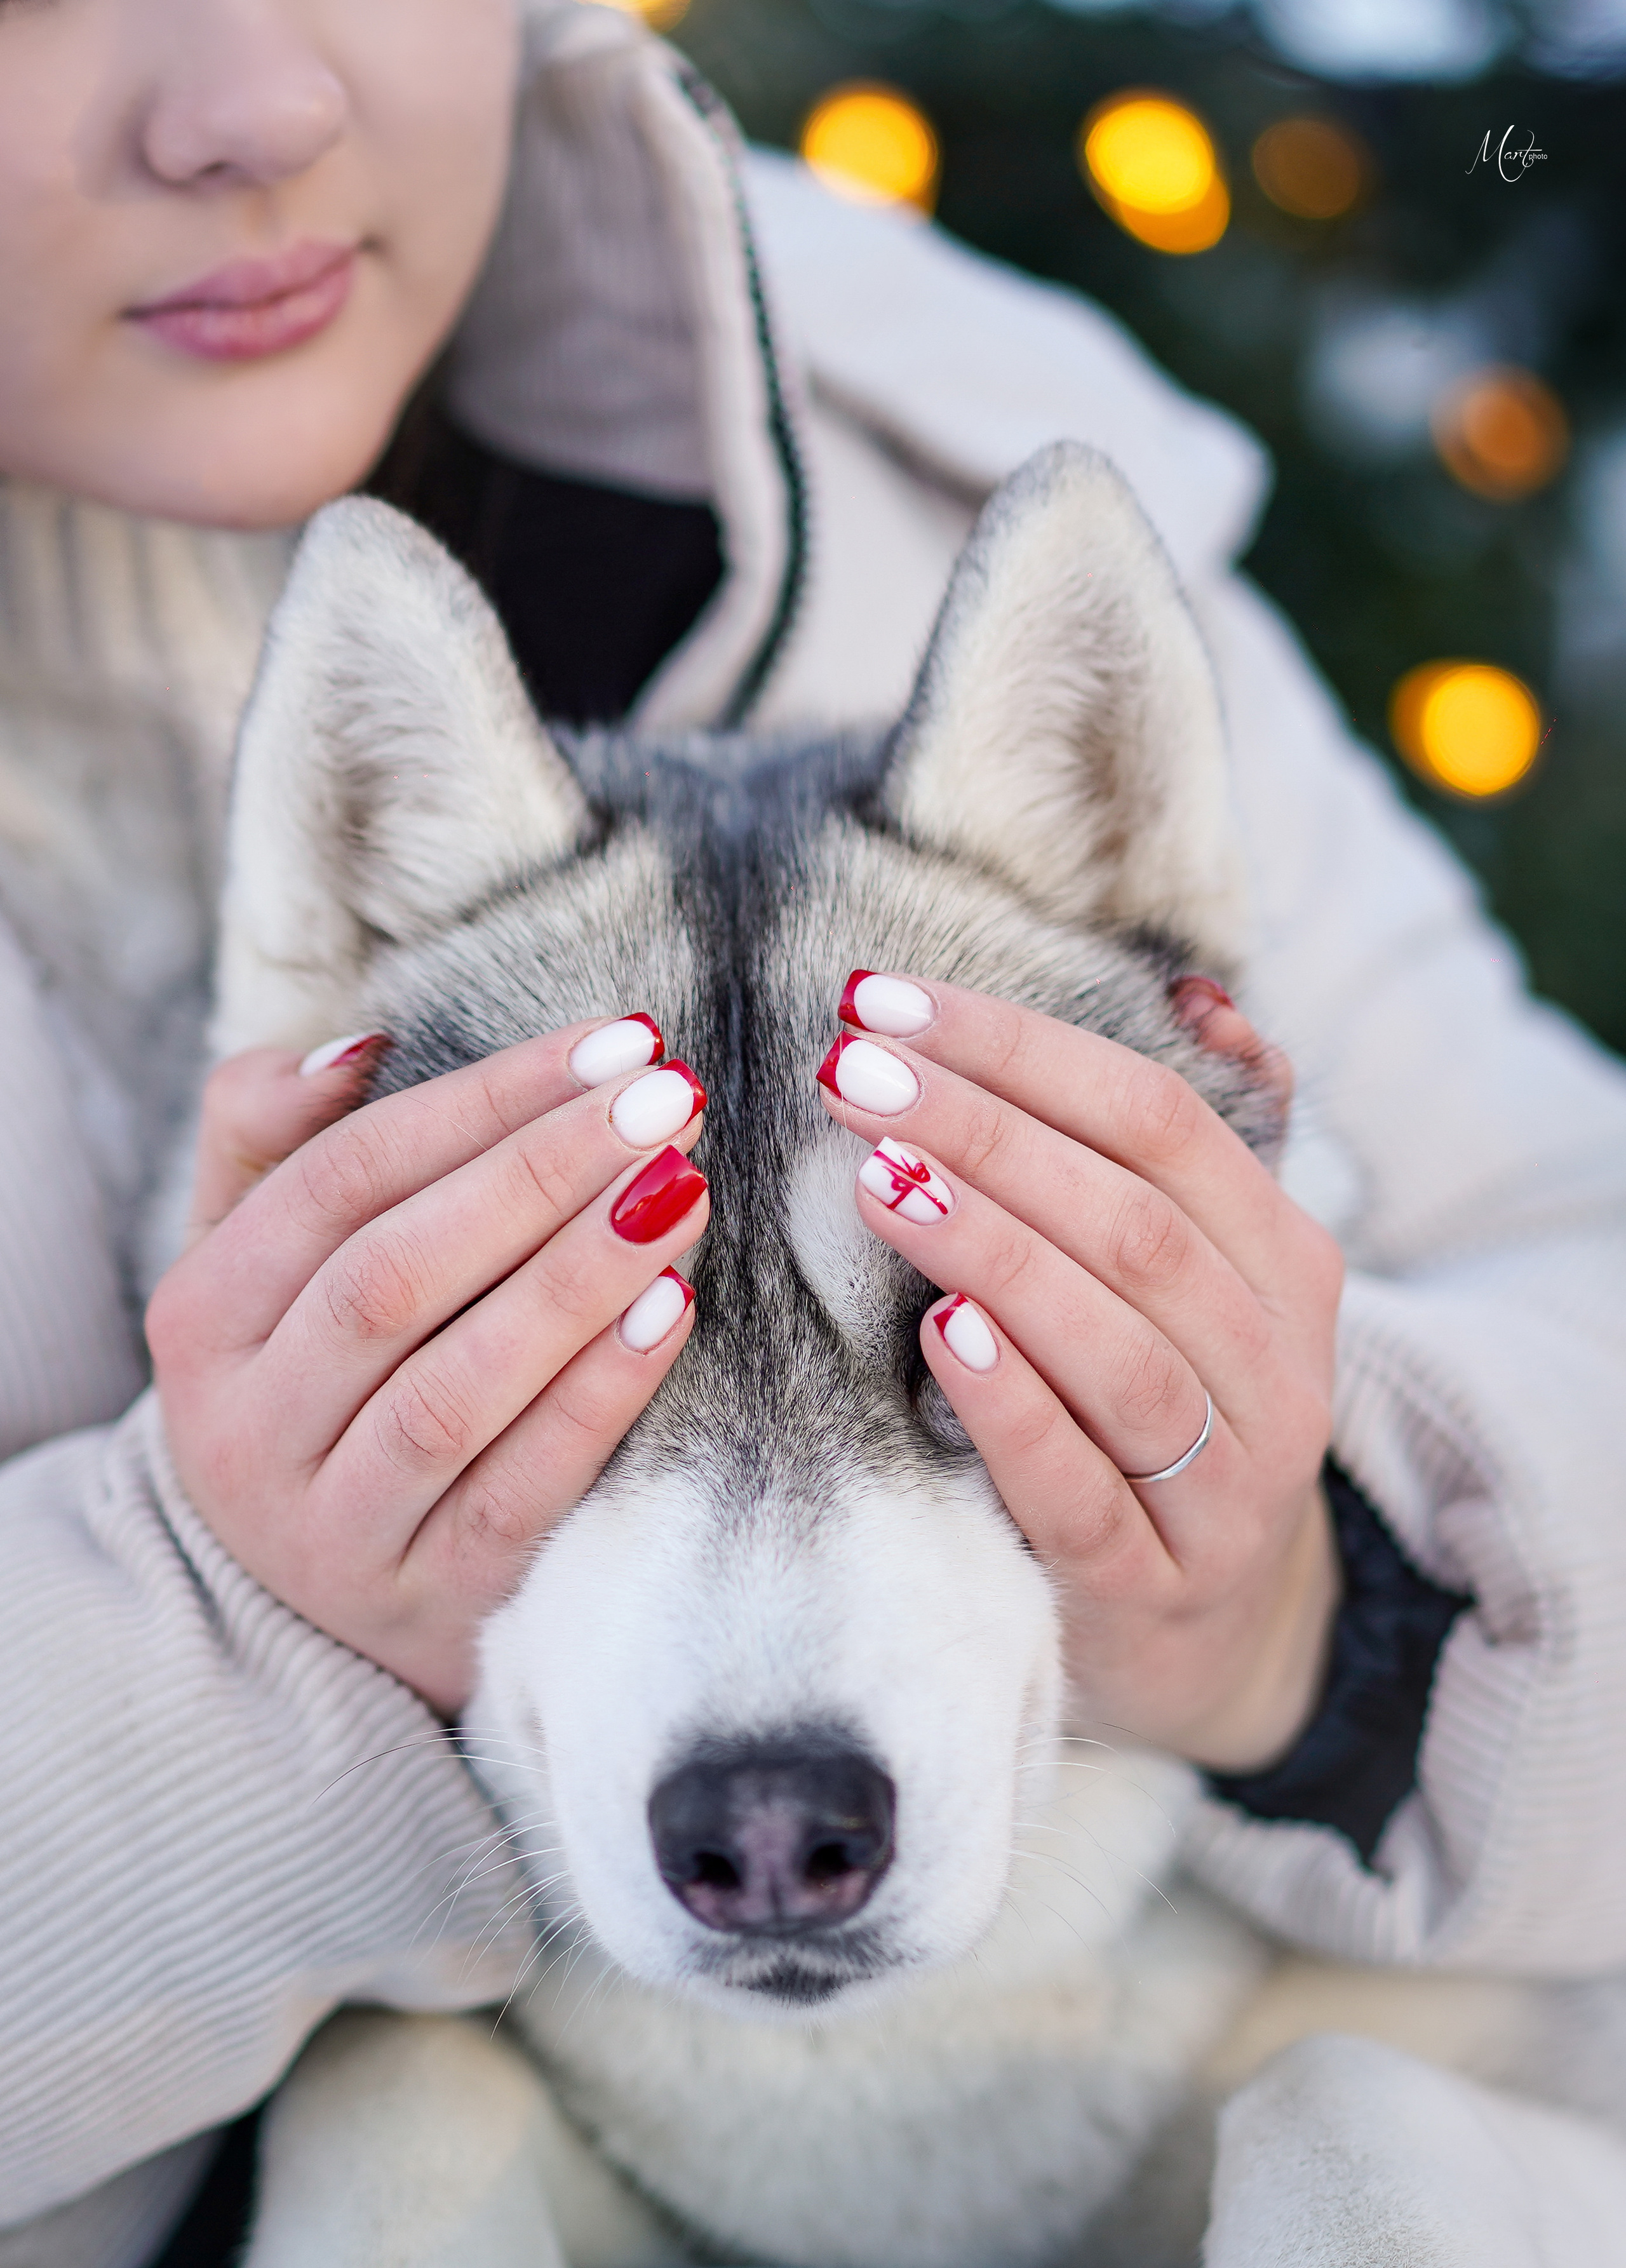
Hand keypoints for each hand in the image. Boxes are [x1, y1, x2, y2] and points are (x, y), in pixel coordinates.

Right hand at [148, 1021, 708, 1713]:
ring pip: (451, 1391)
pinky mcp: (429, 1602)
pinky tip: (671, 1310)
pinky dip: (596, 1399)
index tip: (613, 1042)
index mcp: (202, 1313)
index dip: (481, 1100)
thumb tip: (359, 1049)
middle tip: (666, 1100)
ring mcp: (333, 1527)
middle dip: (539, 1175)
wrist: (301, 1599)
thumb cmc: (310, 1374)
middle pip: (393, 1276)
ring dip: (577, 1280)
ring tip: (681, 1188)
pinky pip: (518, 1494)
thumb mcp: (255, 1256)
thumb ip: (271, 1132)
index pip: (342, 1176)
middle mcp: (247, 1425)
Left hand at [817, 974, 1343, 1772]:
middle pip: (1132, 1223)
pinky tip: (940, 1337)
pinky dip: (1013, 1409)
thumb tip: (1196, 996)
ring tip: (879, 1180)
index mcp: (1286, 1264)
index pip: (1162, 1122)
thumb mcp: (1204, 1282)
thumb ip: (1195, 1145)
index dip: (1024, 1051)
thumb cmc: (1166, 1414)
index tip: (888, 1002)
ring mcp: (1225, 1488)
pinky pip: (1081, 1493)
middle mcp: (1278, 1369)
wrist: (1204, 1635)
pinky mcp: (1151, 1589)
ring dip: (992, 1252)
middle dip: (982, 1133)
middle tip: (851, 1075)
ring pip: (1118, 1349)